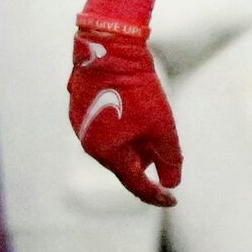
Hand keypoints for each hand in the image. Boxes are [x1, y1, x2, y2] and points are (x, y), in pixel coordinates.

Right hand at [70, 16, 180, 206]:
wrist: (110, 52)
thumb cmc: (138, 91)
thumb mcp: (163, 128)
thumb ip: (169, 159)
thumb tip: (171, 182)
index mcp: (108, 153)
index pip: (135, 184)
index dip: (156, 195)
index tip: (173, 199)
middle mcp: (89, 144)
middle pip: (121, 165)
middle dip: (144, 165)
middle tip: (166, 160)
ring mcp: (80, 126)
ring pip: (111, 147)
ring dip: (132, 147)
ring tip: (151, 133)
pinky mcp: (78, 110)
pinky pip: (102, 130)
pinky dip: (120, 131)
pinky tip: (133, 117)